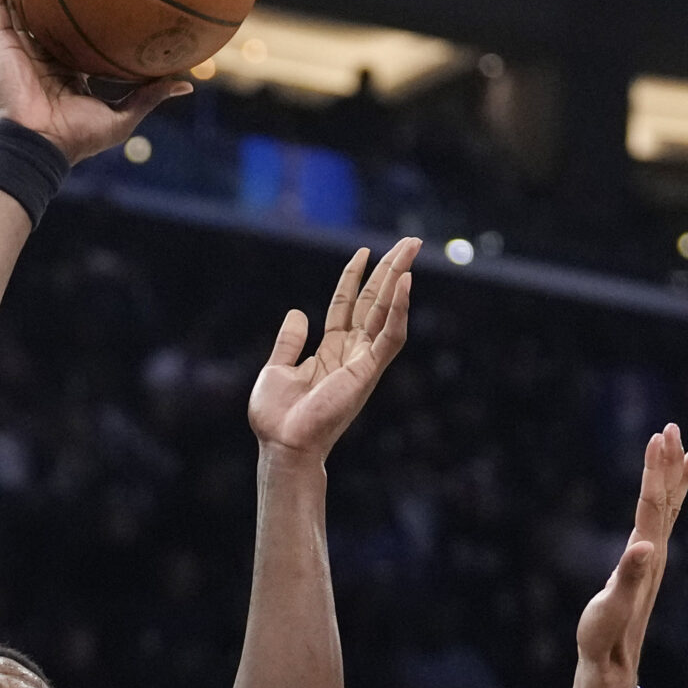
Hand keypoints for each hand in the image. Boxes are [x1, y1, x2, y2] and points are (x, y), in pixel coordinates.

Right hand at [0, 0, 190, 165]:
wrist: (43, 143)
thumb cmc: (80, 135)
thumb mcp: (124, 114)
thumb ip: (151, 94)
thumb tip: (188, 84)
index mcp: (69, 69)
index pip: (76, 32)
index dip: (85, 10)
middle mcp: (44, 54)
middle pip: (47, 10)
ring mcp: (21, 48)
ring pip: (18, 1)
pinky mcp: (3, 46)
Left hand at [247, 238, 419, 460]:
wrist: (283, 444)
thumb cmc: (278, 419)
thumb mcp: (277, 369)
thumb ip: (289, 342)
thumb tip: (298, 313)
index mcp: (330, 352)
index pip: (346, 305)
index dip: (353, 278)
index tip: (362, 252)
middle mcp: (351, 354)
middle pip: (374, 303)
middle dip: (389, 271)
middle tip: (409, 243)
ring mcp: (362, 362)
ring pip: (386, 312)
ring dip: (399, 279)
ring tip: (411, 250)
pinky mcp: (368, 371)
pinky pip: (390, 336)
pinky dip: (399, 310)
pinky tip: (406, 283)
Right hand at [572, 424, 687, 687]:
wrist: (611, 665)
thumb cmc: (603, 638)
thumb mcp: (609, 609)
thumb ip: (626, 578)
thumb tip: (642, 546)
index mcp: (647, 557)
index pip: (653, 504)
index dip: (655, 470)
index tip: (657, 437)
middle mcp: (655, 553)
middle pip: (667, 499)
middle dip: (670, 463)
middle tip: (672, 428)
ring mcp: (652, 559)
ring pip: (669, 509)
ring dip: (674, 478)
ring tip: (685, 448)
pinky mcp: (644, 566)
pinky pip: (659, 523)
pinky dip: (664, 501)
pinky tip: (662, 496)